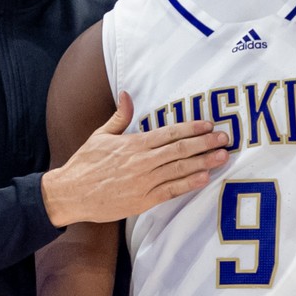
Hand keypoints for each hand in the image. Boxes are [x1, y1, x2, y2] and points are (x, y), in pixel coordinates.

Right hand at [41, 93, 228, 225]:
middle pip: (180, 150)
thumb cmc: (85, 164)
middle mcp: (141, 162)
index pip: (168, 133)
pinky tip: (203, 178)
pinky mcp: (142, 200)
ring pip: (179, 170)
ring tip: (222, 156)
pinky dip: (188, 184)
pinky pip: (170, 191)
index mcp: (133, 144)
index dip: (191, 128)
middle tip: (225, 138)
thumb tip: (127, 94)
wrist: (70, 193)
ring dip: (203, 162)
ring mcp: (143, 182)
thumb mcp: (100, 135)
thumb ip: (119, 116)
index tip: (208, 125)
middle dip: (204, 143)